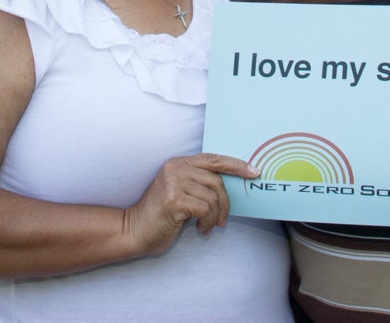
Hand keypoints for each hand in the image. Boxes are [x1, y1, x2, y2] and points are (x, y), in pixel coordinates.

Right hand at [123, 153, 258, 254]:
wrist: (134, 230)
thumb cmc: (161, 215)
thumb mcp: (181, 192)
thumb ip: (199, 184)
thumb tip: (231, 187)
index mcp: (179, 163)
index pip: (214, 159)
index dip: (237, 165)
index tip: (255, 172)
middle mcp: (176, 168)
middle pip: (217, 181)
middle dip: (225, 204)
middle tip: (221, 220)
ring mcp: (173, 182)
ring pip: (213, 197)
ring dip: (215, 217)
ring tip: (206, 226)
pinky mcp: (173, 200)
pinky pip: (205, 209)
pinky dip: (207, 222)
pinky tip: (198, 228)